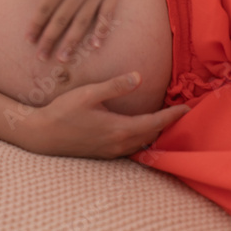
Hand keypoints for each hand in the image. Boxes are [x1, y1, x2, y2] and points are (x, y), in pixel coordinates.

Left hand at [4, 0, 122, 61]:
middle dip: (50, 40)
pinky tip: (93, 46)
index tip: (29, 40)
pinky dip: (101, 32)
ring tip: (62, 58)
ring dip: (72, 43)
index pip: (45, 9)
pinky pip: (106, 17)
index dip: (36, 26)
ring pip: (82, 23)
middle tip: (42, 58)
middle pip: (61, 20)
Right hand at [20, 72, 189, 158]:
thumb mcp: (88, 93)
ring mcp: (111, 151)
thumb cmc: (63, 111)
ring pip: (142, 144)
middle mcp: (119, 143)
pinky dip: (141, 139)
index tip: (188, 109)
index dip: (173, 116)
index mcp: (119, 128)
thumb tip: (139, 77)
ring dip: (155, 133)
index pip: (155, 123)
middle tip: (180, 112)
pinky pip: (131, 148)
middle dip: (168, 124)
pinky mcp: (104, 154)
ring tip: (163, 120)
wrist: (42, 135)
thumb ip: (115, 85)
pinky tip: (139, 130)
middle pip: (152, 136)